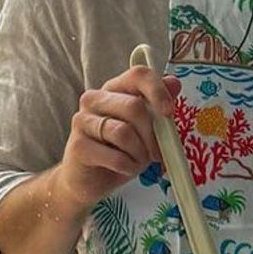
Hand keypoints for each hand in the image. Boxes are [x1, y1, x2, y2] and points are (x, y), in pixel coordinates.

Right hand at [51, 66, 180, 213]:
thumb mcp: (146, 129)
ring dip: (140, 153)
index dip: (157, 90)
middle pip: (134, 107)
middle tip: (157, 153)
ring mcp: (82, 120)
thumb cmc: (121, 150)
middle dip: (153, 135)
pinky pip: (116, 157)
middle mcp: (95, 99)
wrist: (90, 179)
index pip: (138, 75)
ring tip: (138, 160)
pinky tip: (125, 168)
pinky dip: (128, 166)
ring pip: (124, 133)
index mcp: (115, 89)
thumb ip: (159, 107)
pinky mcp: (78, 145)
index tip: (169, 112)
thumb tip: (174, 83)